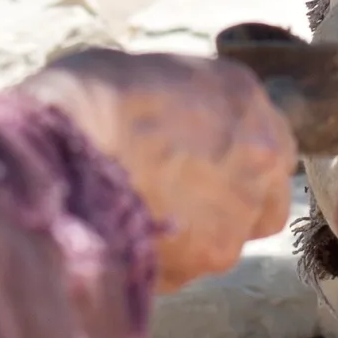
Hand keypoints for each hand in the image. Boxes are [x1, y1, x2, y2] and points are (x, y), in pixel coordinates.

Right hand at [19, 51, 297, 293]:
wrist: (64, 147)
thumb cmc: (94, 96)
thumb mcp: (159, 72)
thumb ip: (196, 106)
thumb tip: (189, 126)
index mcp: (248, 103)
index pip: (273, 146)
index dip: (238, 160)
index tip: (206, 164)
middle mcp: (260, 163)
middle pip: (263, 201)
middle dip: (230, 204)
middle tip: (177, 196)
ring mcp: (235, 218)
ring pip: (225, 238)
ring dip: (194, 234)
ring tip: (138, 216)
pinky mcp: (201, 260)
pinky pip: (187, 265)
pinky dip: (163, 257)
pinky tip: (125, 235)